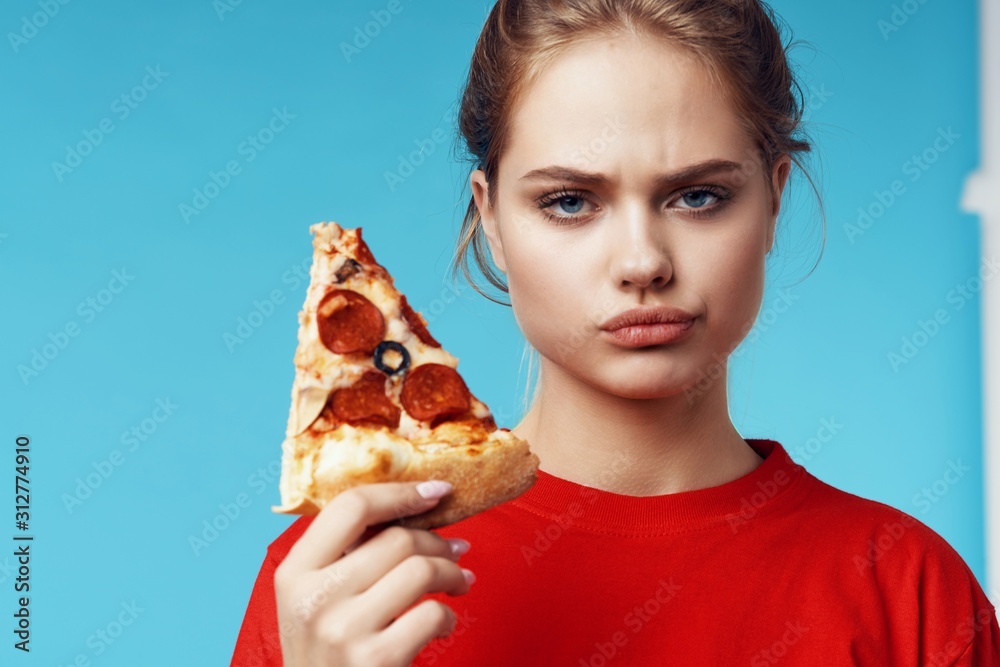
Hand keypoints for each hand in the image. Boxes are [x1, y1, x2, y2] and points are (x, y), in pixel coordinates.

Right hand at [274, 480, 473, 665]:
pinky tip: (442, 623)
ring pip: (420, 570)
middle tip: (456, 549)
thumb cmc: (326, 652)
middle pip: (396, 539)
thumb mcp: (315, 599)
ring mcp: (342, 631)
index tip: (436, 492)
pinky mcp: (375, 660)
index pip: (350, 506)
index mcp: (294, 571)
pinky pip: (432, 614)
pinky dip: (448, 615)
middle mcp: (313, 598)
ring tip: (459, 581)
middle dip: (438, 541)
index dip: (400, 493)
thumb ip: (345, 555)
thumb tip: (414, 507)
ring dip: (452, 573)